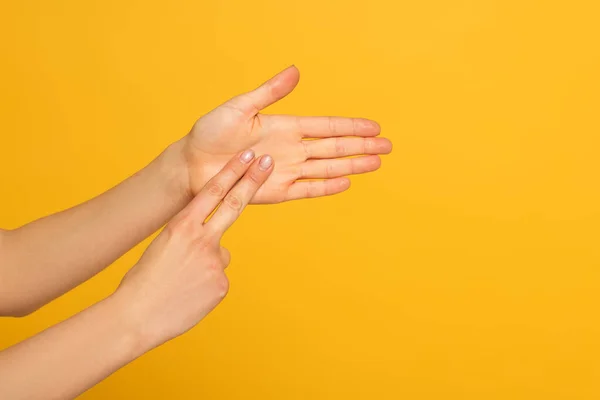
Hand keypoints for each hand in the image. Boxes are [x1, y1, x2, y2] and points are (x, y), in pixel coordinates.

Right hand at [116, 149, 272, 346]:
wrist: (136, 316)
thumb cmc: (144, 280)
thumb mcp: (163, 246)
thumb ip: (191, 237)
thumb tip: (216, 244)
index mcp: (181, 226)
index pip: (211, 191)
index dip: (232, 171)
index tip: (247, 155)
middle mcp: (202, 239)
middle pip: (234, 205)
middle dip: (252, 181)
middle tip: (267, 163)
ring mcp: (215, 263)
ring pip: (220, 255)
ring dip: (206, 264)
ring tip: (182, 281)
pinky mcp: (222, 285)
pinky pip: (218, 279)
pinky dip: (206, 285)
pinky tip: (188, 295)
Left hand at [181, 66, 392, 203]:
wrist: (192, 165)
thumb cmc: (211, 133)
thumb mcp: (240, 107)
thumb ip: (269, 93)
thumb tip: (296, 71)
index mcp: (285, 127)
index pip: (326, 126)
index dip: (351, 126)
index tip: (375, 127)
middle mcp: (291, 149)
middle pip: (335, 148)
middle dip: (362, 147)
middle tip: (388, 147)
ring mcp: (286, 171)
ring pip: (327, 168)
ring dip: (352, 166)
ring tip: (376, 164)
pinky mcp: (276, 191)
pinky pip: (307, 189)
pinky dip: (326, 187)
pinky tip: (346, 183)